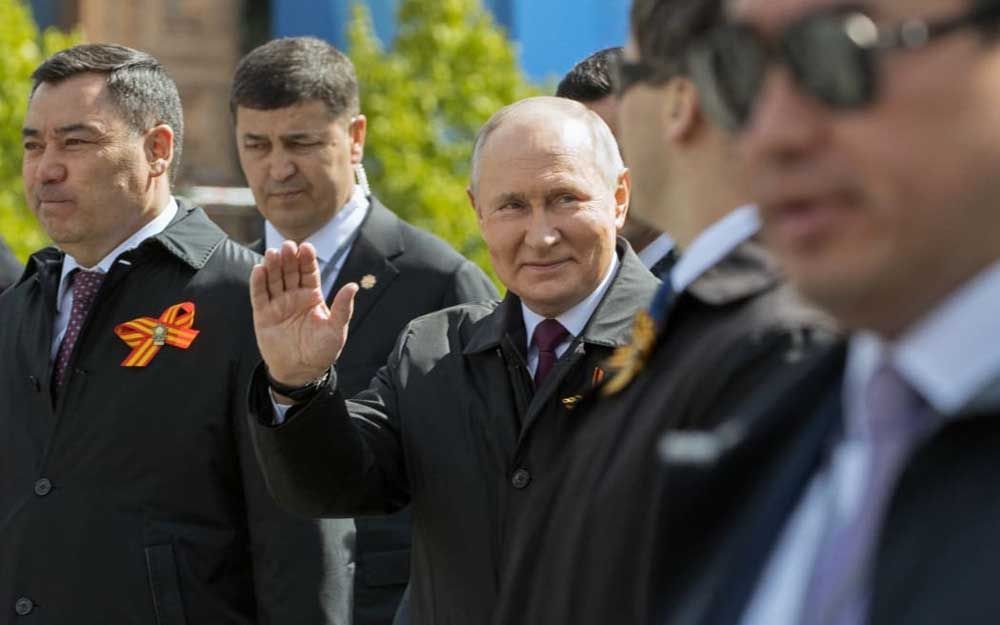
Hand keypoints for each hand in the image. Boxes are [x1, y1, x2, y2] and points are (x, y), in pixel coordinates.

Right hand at [250, 241, 358, 385]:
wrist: (301, 372)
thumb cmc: (322, 351)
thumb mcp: (336, 329)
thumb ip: (343, 308)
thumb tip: (353, 286)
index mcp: (312, 296)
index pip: (309, 272)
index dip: (307, 260)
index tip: (307, 247)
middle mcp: (294, 296)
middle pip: (290, 271)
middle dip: (289, 258)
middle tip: (288, 246)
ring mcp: (278, 304)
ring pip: (274, 280)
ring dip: (273, 266)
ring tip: (273, 253)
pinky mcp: (263, 314)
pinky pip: (259, 295)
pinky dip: (258, 282)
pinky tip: (259, 269)